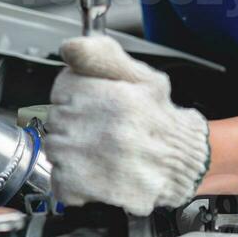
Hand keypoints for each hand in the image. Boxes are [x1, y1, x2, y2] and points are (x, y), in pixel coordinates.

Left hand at [45, 35, 210, 214]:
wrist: (182, 164)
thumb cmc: (159, 119)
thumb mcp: (141, 76)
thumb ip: (103, 55)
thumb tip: (70, 48)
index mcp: (116, 97)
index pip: (64, 88)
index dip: (75, 96)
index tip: (92, 105)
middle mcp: (107, 128)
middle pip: (57, 118)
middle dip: (74, 123)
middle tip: (99, 130)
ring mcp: (95, 160)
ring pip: (55, 148)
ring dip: (70, 151)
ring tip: (98, 152)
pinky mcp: (88, 188)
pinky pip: (59, 180)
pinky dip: (70, 180)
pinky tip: (93, 173)